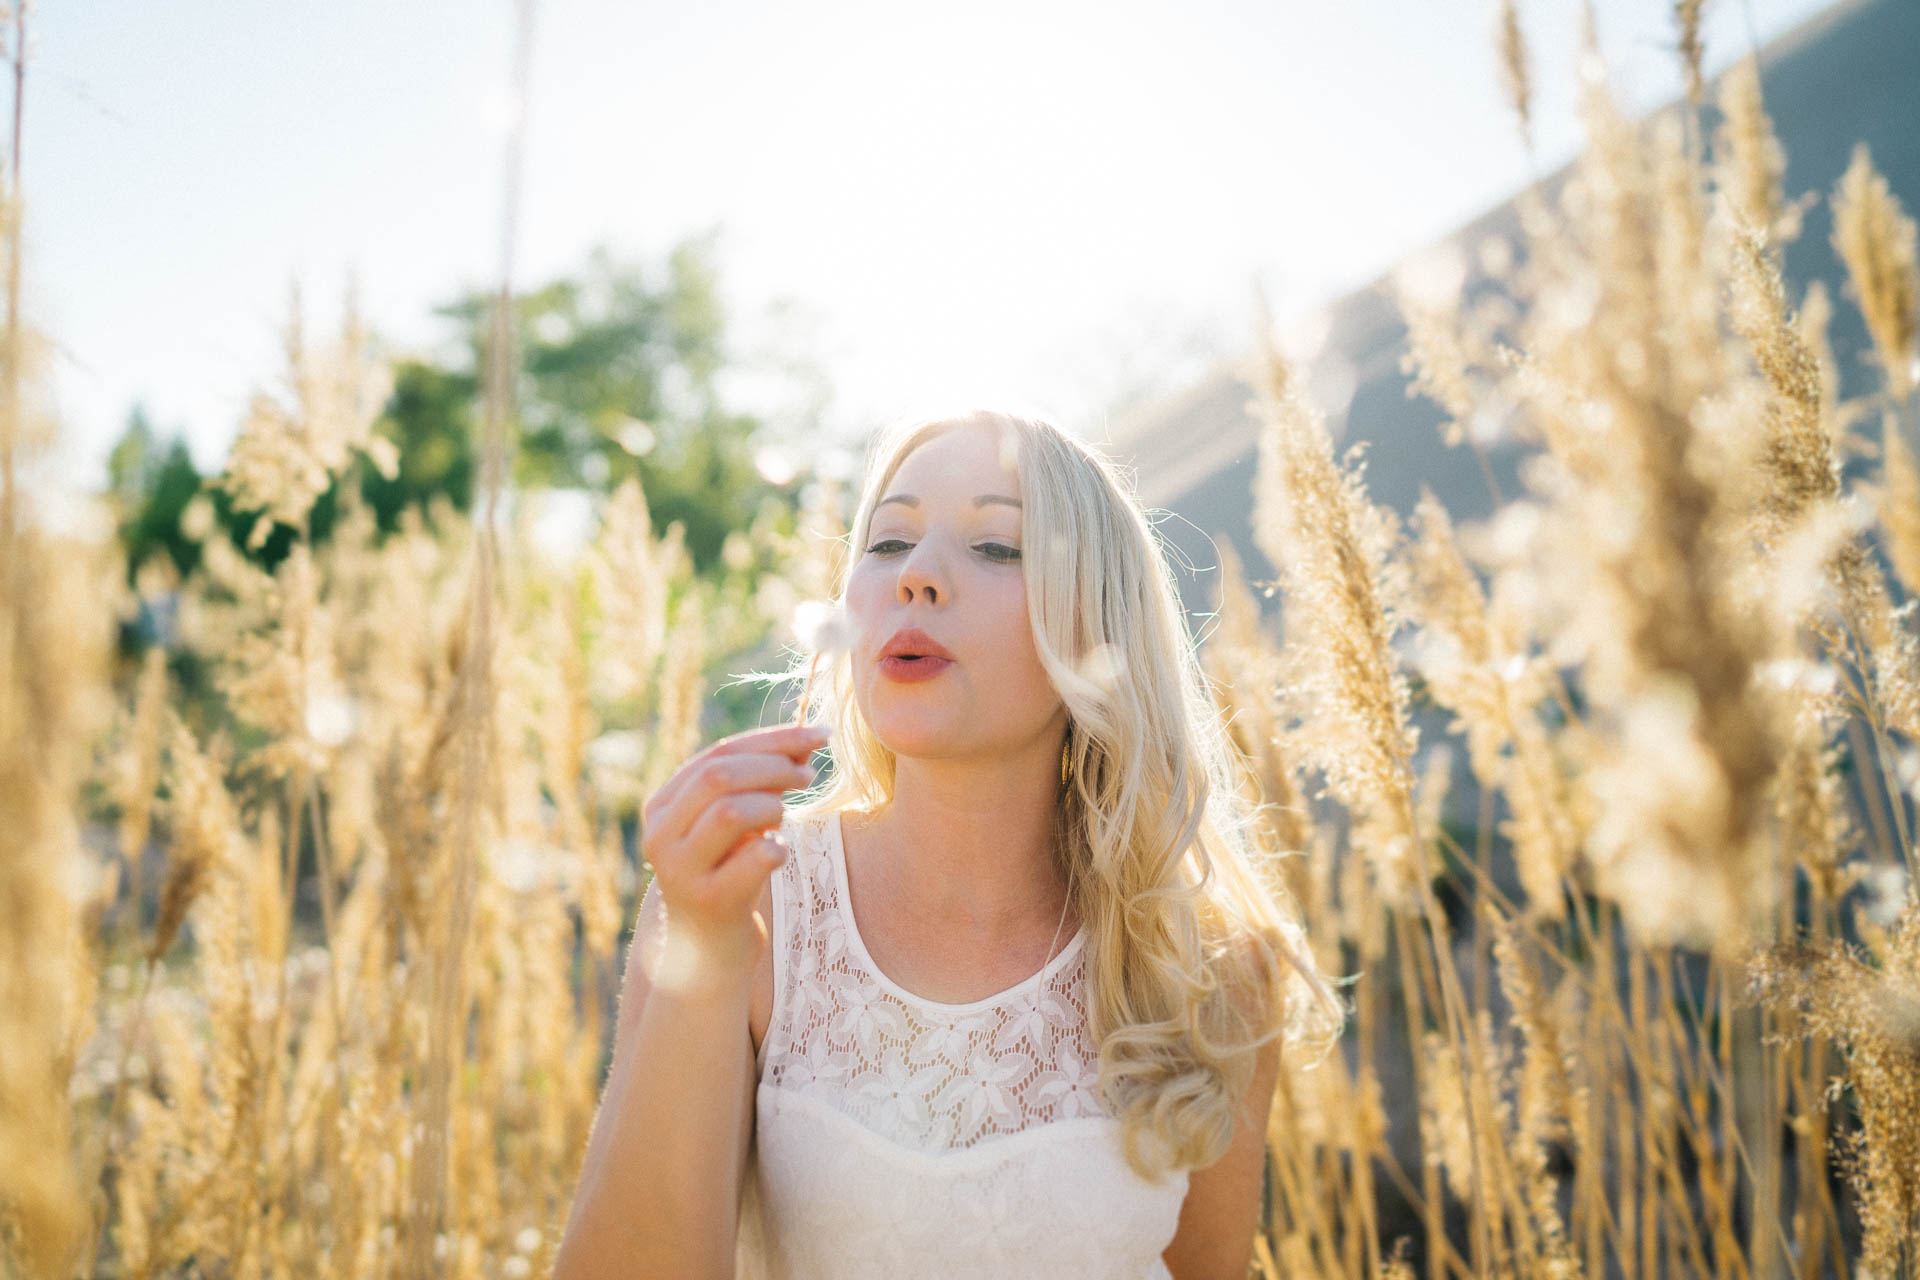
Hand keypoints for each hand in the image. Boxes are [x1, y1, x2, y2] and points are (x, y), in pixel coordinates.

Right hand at [639, 722, 828, 968]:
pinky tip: (778, 853)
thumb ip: (754, 782)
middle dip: (774, 767)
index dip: (772, 739)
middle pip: (719, 776)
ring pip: (730, 811)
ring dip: (772, 807)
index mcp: (662, 806)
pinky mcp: (708, 903)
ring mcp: (680, 871)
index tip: (818, 734)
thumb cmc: (728, 875)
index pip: (717, 753)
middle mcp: (661, 836)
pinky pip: (754, 859)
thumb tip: (805, 738)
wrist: (708, 952)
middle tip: (810, 775)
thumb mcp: (732, 825)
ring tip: (785, 819)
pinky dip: (776, 848)